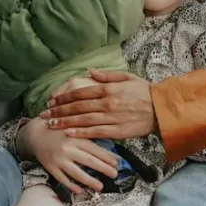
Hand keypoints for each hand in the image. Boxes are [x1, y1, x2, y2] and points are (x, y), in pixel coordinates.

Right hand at [16, 117, 119, 193]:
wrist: (35, 134)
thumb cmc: (59, 130)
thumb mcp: (73, 128)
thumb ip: (87, 135)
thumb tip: (107, 145)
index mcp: (75, 137)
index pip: (94, 148)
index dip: (106, 156)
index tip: (117, 163)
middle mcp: (67, 148)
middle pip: (88, 161)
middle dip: (103, 168)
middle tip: (115, 174)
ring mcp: (58, 159)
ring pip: (76, 173)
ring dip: (89, 181)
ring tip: (101, 186)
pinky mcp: (50, 167)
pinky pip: (62, 179)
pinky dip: (71, 185)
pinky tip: (80, 190)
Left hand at [41, 70, 155, 139]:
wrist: (161, 109)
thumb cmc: (144, 92)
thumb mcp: (127, 77)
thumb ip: (107, 75)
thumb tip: (89, 72)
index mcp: (108, 89)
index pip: (80, 92)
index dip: (64, 97)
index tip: (52, 101)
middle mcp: (107, 102)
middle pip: (77, 107)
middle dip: (59, 110)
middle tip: (45, 114)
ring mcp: (111, 117)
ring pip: (82, 120)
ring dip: (65, 122)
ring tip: (51, 125)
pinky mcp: (116, 131)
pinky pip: (95, 132)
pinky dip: (80, 132)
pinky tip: (68, 133)